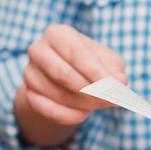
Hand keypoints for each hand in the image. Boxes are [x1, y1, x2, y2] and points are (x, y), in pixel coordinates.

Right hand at [16, 25, 126, 144]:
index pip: (76, 54)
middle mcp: (38, 50)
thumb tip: (120, 82)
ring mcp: (30, 73)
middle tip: (112, 101)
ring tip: (101, 104)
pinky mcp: (30, 95)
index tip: (114, 88)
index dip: (96, 73)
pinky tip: (85, 113)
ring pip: (59, 95)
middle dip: (92, 92)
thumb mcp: (108, 62)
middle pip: (64, 76)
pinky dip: (72, 116)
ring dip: (86, 104)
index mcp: (58, 34)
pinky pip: (51, 111)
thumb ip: (115, 70)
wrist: (69, 77)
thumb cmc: (92, 64)